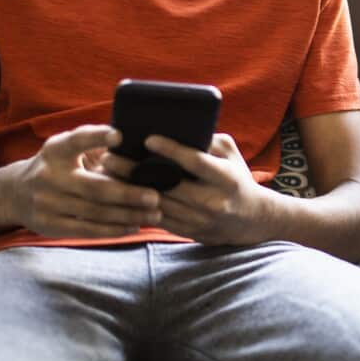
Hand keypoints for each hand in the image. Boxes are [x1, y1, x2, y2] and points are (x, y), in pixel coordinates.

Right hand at [5, 125, 160, 237]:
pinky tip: (133, 226)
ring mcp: (46, 203)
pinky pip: (86, 230)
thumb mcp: (65, 149)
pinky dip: (112, 230)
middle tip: (155, 196)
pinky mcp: (49, 225)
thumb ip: (92, 144)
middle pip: (95, 188)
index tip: (119, 135)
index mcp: (56, 150)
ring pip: (95, 212)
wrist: (15, 193)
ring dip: (127, 215)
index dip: (96, 137)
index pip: (76, 140)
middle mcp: (48, 176)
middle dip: (128, 194)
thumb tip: (134, 142)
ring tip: (153, 214)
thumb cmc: (57, 166)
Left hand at [103, 133, 278, 245]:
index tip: (147, 139)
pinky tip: (119, 194)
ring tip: (107, 174)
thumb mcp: (232, 156)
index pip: (195, 163)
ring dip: (129, 190)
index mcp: (226, 178)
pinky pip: (157, 219)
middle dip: (135, 172)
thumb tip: (180, 128)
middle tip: (109, 158)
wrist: (252, 219)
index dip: (171, 150)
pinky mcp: (189, 231)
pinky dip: (137, 206)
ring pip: (157, 204)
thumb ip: (208, 142)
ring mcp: (200, 220)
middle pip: (167, 186)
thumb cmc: (237, 178)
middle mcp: (213, 201)